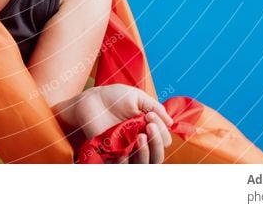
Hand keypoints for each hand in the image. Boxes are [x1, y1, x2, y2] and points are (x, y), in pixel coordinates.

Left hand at [54, 84, 173, 163]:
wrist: (91, 99)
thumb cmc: (113, 97)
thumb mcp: (137, 97)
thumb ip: (155, 108)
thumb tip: (171, 123)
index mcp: (147, 130)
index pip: (163, 140)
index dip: (162, 130)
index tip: (150, 116)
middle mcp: (139, 143)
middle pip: (157, 156)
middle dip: (158, 142)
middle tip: (150, 125)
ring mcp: (126, 150)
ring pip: (143, 164)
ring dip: (147, 152)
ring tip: (141, 136)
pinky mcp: (111, 155)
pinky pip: (123, 165)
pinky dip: (128, 159)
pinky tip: (127, 147)